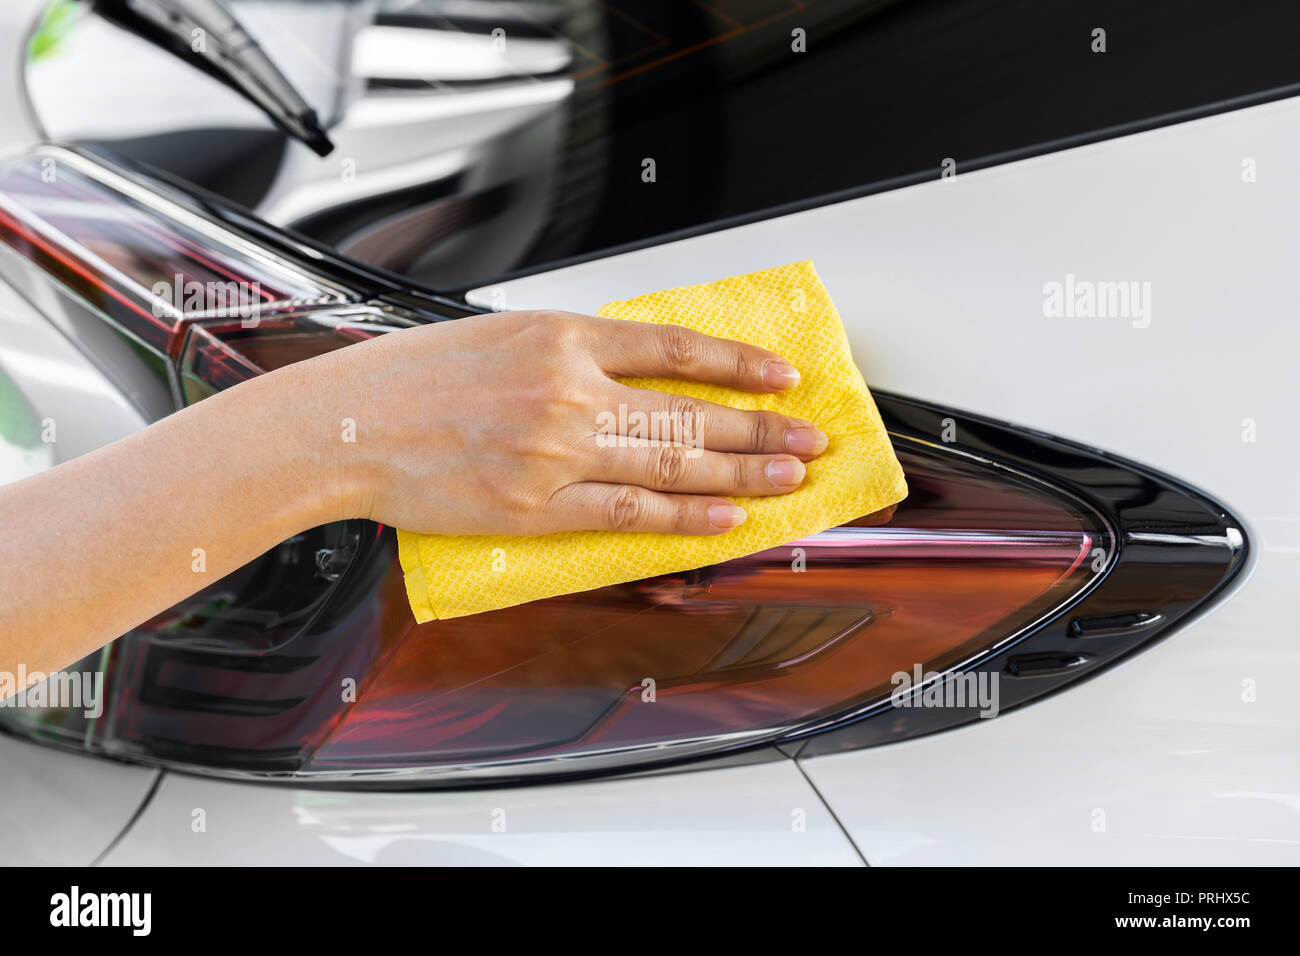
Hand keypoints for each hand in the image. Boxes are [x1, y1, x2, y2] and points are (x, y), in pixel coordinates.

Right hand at [314, 310, 827, 534]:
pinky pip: (628, 512)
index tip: (779, 377)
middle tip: (807, 437)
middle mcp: (568, 391)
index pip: (674, 349)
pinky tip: (727, 517)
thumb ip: (568, 353)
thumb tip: (633, 372)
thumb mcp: (497, 334)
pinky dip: (684, 516)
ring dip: (741, 471)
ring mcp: (556, 452)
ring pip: (672, 462)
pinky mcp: (536, 507)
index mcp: (559, 336)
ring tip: (789, 476)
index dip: (737, 364)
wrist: (340, 427)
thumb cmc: (408, 379)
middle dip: (759, 426)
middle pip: (688, 410)